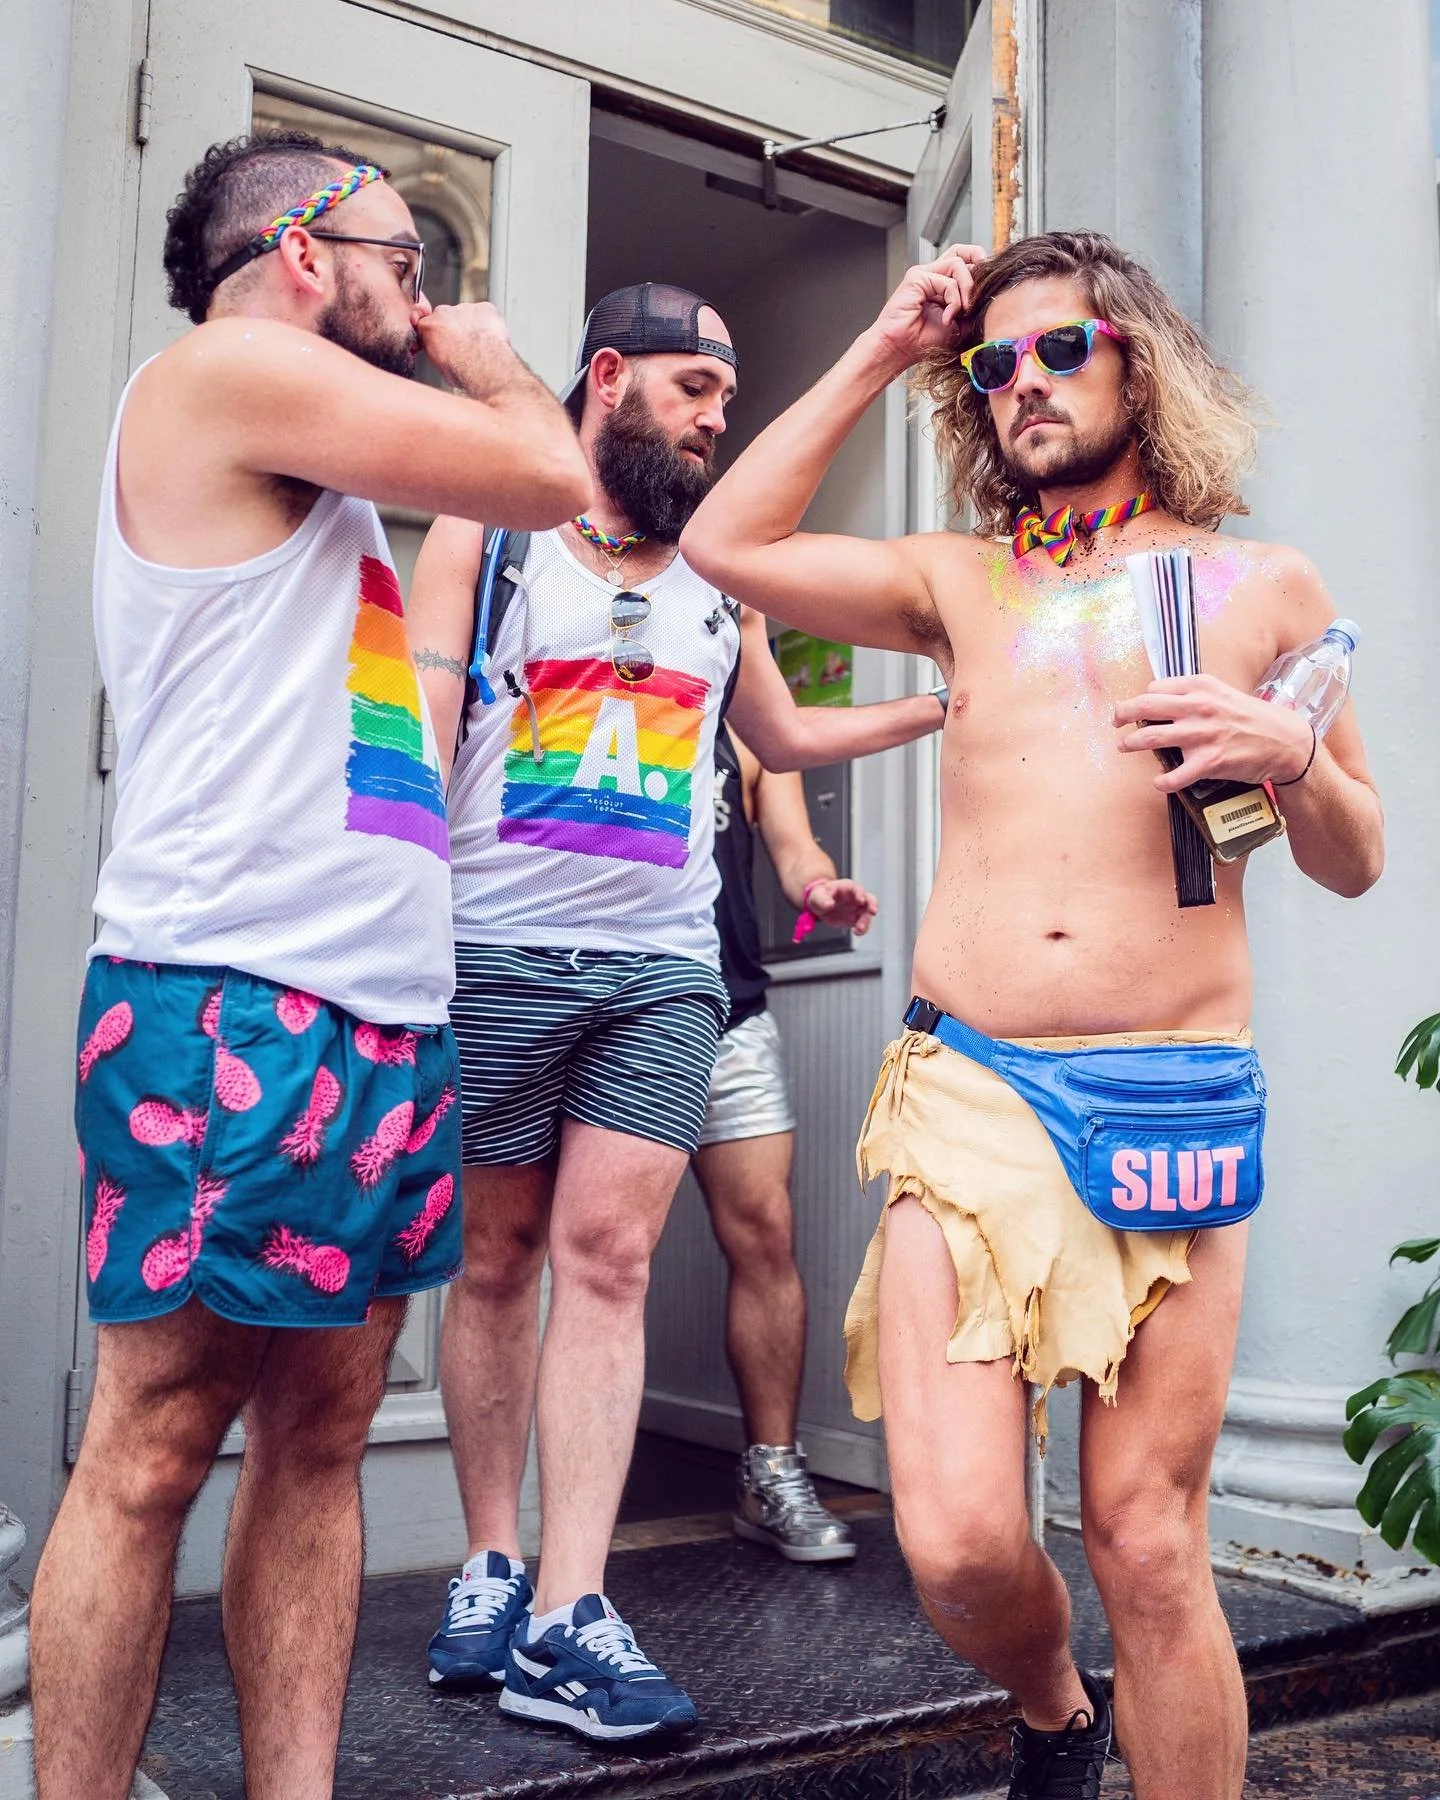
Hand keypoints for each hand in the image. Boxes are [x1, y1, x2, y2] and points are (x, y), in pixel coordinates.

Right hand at [416, 302, 517, 396]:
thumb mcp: (439, 366)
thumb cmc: (462, 370)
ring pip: (468, 314)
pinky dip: (490, 323)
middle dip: (456, 328)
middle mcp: (444, 313)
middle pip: (448, 316)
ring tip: (480, 345)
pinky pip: (487, 313)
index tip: (447, 343)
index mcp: (429, 327)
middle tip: (465, 345)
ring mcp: (465, 309)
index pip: (429, 324)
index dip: (440, 334)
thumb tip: (443, 354)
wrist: (483, 366)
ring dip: (473, 326)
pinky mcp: (485, 308)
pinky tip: (492, 338)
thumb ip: (437, 351)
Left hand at [804, 877, 878, 936]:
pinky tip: (857, 933)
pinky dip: (863, 929)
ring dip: (866, 921)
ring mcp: (858, 908)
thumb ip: (823, 900)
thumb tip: (829, 905)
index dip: (860, 893)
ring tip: (859, 929)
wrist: (820, 905)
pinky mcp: (856, 919)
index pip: (856, 888)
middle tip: (873, 912)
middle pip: (869, 899)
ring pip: (867, 913)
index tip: (861, 900)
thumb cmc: (820, 896)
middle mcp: (856, 897)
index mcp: (847, 887)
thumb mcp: (817, 896)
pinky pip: (863, 924)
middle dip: (873, 904)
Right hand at [862, 245, 985, 375]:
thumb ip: (973, 308)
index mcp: (941, 285)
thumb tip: (991, 296)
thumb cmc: (922, 341)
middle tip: (982, 289)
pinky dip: (953, 300)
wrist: (899, 350)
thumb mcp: (960, 325)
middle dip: (979, 265)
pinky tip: (948, 317)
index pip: (965, 262)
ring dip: (967, 288)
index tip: (988, 288)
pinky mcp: (917, 278)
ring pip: (958, 264)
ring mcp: (924, 275)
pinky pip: (947, 280)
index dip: (980, 270)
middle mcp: (932, 276)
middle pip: (961, 252)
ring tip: (963, 311)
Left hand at [1113, 675, 1314, 789]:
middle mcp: (1199, 707)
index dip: (1142, 699)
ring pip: (1151, 738)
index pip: (1155, 689)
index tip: (1136, 708)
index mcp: (1201, 687)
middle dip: (1122, 715)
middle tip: (1115, 723)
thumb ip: (1194, 696)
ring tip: (1123, 747)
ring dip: (1130, 744)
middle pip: (1145, 707)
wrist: (1284, 742)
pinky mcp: (1209, 762)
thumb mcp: (1223, 694)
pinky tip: (1159, 782)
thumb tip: (1162, 701)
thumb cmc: (1252, 718)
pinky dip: (1162, 781)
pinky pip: (1174, 775)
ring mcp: (1202, 735)